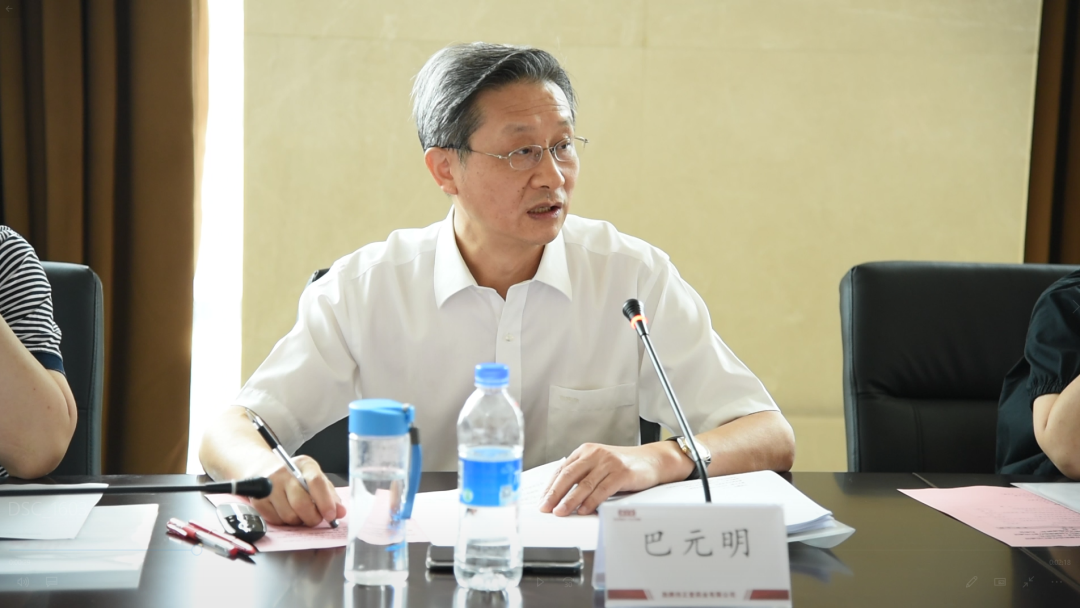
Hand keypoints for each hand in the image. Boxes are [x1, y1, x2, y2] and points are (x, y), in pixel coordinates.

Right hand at [248, 454, 346, 526]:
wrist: (263, 469)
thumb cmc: (295, 476)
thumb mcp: (314, 478)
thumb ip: (329, 495)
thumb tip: (340, 512)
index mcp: (304, 465)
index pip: (316, 482)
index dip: (325, 502)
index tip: (331, 515)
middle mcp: (284, 473)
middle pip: (301, 504)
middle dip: (312, 518)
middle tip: (315, 519)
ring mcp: (268, 486)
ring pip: (289, 516)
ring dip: (298, 520)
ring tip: (299, 512)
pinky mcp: (258, 500)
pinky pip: (276, 521)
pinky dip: (285, 522)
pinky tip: (286, 511)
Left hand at [538, 443, 672, 515]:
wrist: (652, 460)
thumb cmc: (623, 465)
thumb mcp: (599, 465)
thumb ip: (582, 475)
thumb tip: (560, 495)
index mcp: (586, 451)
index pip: (562, 469)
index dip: (550, 486)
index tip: (542, 500)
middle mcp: (595, 454)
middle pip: (569, 475)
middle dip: (555, 493)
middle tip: (546, 508)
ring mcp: (609, 462)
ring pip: (584, 484)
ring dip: (570, 500)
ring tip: (561, 512)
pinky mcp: (622, 472)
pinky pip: (602, 489)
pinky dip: (591, 501)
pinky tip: (584, 510)